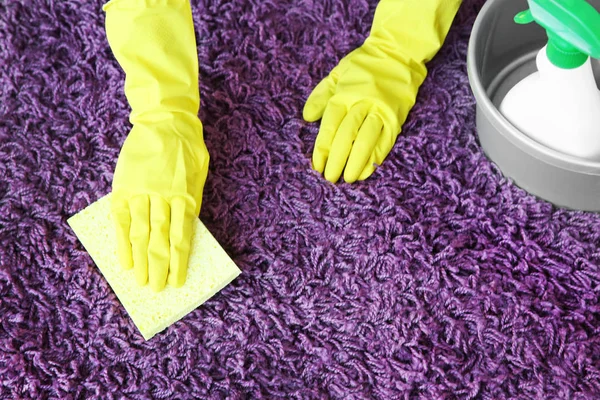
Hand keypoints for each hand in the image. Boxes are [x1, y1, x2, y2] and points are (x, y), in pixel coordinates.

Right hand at [111, 115, 208, 291]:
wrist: (165, 120)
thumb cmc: (188, 149)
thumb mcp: (199, 175)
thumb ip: (192, 203)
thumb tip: (185, 232)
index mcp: (186, 196)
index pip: (182, 238)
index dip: (179, 262)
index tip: (178, 281)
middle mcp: (163, 197)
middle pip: (160, 240)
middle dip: (158, 267)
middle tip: (156, 289)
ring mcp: (142, 192)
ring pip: (140, 233)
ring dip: (140, 260)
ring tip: (140, 281)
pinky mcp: (124, 187)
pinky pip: (121, 218)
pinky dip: (122, 241)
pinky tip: (124, 260)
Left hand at [303, 0, 460, 182]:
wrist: (398, 53)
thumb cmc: (364, 64)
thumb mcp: (338, 74)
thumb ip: (321, 95)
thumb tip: (307, 117)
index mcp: (344, 95)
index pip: (330, 126)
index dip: (322, 148)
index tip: (317, 166)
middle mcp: (361, 104)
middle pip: (346, 137)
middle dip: (336, 160)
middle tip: (330, 178)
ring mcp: (380, 111)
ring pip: (365, 142)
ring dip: (355, 163)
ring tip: (347, 179)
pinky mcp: (396, 118)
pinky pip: (385, 142)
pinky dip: (375, 159)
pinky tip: (367, 171)